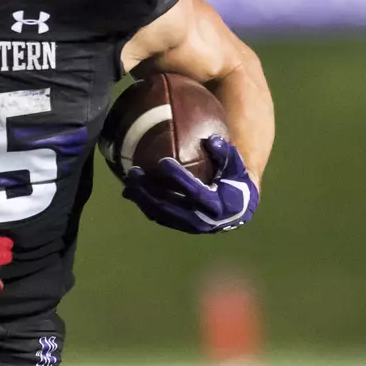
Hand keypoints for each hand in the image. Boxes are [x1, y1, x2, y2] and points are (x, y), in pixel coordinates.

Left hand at [123, 136, 258, 233]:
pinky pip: (158, 217)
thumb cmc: (236, 183)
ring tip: (128, 182)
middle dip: (148, 189)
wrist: (238, 211)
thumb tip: (212, 139)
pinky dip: (144, 205)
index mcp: (216, 205)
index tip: (163, 161)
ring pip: (160, 213)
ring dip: (141, 198)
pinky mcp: (179, 226)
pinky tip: (132, 192)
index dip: (178, 177)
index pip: (194, 192)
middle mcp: (201, 219)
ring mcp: (188, 225)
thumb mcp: (236, 168)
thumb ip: (226, 154)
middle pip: (169, 205)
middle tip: (134, 172)